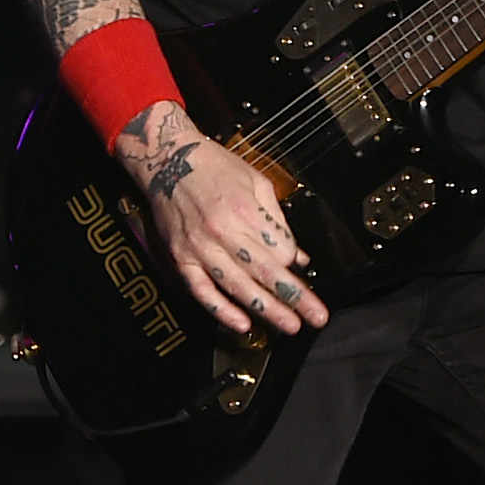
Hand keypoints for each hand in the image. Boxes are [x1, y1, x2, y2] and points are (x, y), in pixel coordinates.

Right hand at [114, 102, 328, 336]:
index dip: (293, 261)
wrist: (169, 159)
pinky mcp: (181, 258)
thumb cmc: (215, 167)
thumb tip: (296, 253)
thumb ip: (277, 219)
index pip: (280, 248)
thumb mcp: (256, 181)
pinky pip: (203, 291)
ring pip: (238, 287)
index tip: (299, 268)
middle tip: (315, 317)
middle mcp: (223, 231)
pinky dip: (222, 310)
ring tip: (289, 325)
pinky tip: (241, 324)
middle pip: (265, 271)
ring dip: (266, 309)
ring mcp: (200, 248)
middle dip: (294, 297)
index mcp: (245, 209)